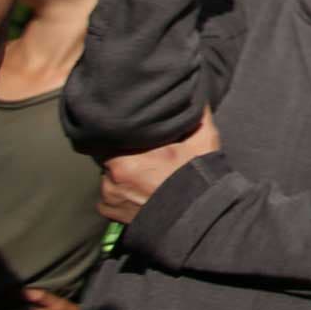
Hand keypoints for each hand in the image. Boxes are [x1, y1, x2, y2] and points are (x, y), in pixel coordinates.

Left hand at [98, 108, 220, 223]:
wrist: (199, 220)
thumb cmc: (198, 179)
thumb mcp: (202, 139)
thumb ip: (195, 113)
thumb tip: (195, 89)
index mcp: (125, 158)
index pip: (111, 136)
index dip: (124, 133)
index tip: (137, 134)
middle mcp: (110, 178)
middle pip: (110, 155)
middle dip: (125, 154)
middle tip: (146, 156)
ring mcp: (108, 197)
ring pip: (109, 175)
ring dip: (121, 174)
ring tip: (144, 176)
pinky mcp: (110, 213)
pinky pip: (108, 196)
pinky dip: (119, 193)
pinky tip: (139, 193)